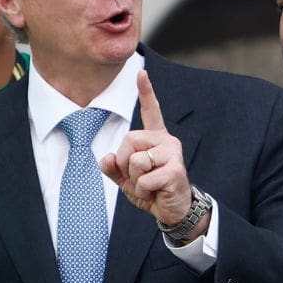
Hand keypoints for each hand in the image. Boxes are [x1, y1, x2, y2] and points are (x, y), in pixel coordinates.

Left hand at [99, 71, 203, 237]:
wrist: (172, 210)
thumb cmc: (151, 190)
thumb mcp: (126, 179)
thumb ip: (114, 167)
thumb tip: (107, 157)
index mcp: (154, 139)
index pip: (151, 111)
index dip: (146, 92)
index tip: (141, 72)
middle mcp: (166, 141)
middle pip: (129, 140)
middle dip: (125, 163)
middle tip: (138, 178)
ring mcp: (173, 153)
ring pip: (136, 160)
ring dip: (135, 180)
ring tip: (149, 186)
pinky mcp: (175, 169)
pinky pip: (144, 179)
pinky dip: (143, 191)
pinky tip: (156, 193)